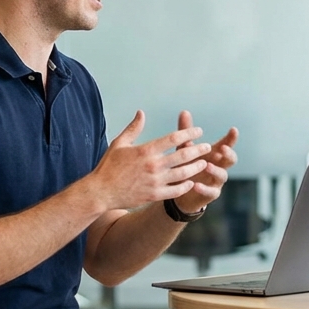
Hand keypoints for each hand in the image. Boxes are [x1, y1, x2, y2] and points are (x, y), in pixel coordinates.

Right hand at [88, 111, 212, 210]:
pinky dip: (186, 186)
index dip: (188, 133)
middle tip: (207, 146)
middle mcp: (153, 165)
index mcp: (146, 150)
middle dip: (198, 150)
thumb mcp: (119, 143)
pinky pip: (176, 190)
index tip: (198, 131)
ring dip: (196, 167)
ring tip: (204, 163)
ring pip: (183, 174)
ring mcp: (155, 181)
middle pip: (183, 155)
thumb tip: (141, 112)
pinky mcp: (154, 195)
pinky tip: (191, 182)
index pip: (173, 138)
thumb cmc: (109, 166)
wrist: (101, 191)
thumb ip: (133, 128)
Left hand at [172, 110, 238, 214]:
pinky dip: (204, 188)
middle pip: (231, 160)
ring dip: (215, 170)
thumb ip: (186, 132)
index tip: (233, 130)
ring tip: (206, 165)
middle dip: (229, 154)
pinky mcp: (210, 194)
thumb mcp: (184, 148)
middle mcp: (219, 166)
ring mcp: (216, 181)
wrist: (180, 190)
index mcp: (215, 154)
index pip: (227, 144)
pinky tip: (196, 185)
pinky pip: (211, 192)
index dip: (231, 138)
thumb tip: (184, 111)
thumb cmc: (186, 165)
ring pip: (222, 175)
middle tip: (223, 148)